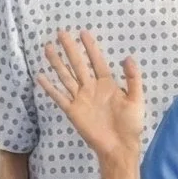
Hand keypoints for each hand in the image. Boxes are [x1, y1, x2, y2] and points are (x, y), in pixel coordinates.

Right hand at [34, 30, 146, 169]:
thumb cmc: (130, 124)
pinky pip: (59, 96)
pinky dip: (50, 87)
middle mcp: (91, 88)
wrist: (119, 147)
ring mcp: (80, 98)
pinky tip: (41, 76)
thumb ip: (133, 78)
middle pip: (78, 64)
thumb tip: (127, 57)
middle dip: (70, 48)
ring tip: (48, 48)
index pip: (97, 60)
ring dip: (57, 62)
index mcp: (107, 83)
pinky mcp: (73, 111)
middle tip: (61, 32)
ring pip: (66, 76)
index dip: (90, 47)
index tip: (83, 32)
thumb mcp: (136, 99)